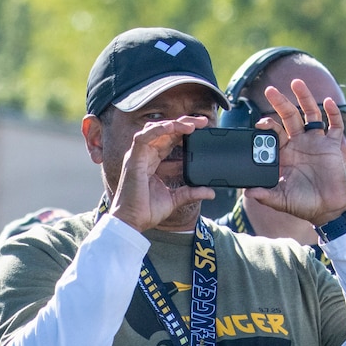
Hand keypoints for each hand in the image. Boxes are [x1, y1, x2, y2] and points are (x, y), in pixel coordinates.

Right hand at [109, 114, 212, 232]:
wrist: (133, 222)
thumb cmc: (146, 211)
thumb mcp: (175, 199)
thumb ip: (192, 192)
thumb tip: (211, 193)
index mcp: (153, 162)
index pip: (170, 140)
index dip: (185, 132)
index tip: (202, 130)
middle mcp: (145, 156)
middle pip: (165, 131)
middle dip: (184, 123)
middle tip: (202, 122)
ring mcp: (138, 156)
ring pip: (155, 129)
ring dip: (174, 124)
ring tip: (191, 125)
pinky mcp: (133, 159)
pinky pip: (143, 137)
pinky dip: (158, 129)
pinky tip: (172, 127)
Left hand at [247, 78, 345, 224]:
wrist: (327, 210)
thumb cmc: (303, 205)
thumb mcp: (280, 200)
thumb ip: (264, 194)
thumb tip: (247, 192)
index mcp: (285, 154)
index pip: (274, 133)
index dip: (267, 125)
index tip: (260, 122)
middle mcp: (299, 144)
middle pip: (289, 117)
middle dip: (280, 103)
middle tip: (271, 89)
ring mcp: (316, 142)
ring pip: (310, 114)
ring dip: (304, 98)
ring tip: (297, 83)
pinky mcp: (333, 145)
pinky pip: (334, 124)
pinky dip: (333, 112)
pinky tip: (328, 101)